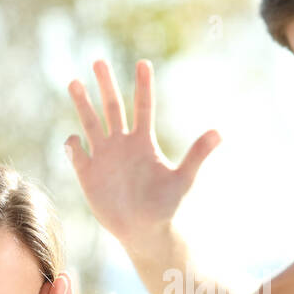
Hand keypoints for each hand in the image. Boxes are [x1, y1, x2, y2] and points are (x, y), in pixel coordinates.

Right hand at [65, 59, 220, 252]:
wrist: (145, 232)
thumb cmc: (167, 207)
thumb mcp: (184, 179)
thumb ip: (198, 154)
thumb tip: (220, 132)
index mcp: (144, 143)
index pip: (142, 107)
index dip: (143, 86)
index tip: (143, 63)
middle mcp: (122, 144)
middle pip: (113, 108)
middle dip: (106, 85)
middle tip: (98, 60)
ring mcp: (104, 158)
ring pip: (91, 124)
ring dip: (83, 104)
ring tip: (74, 81)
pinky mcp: (88, 174)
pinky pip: (77, 153)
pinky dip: (73, 145)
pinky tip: (74, 139)